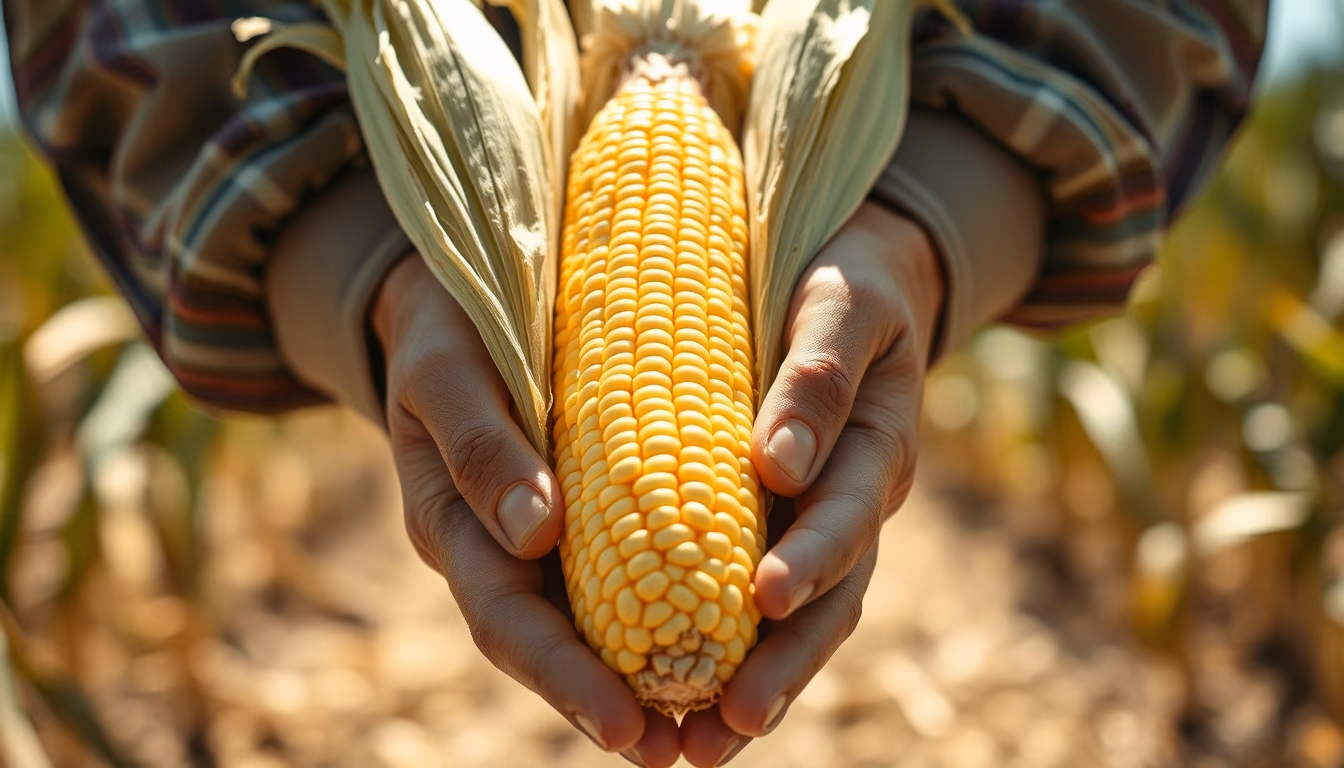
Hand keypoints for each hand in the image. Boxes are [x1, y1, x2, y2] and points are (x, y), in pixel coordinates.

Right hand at [371, 255, 681, 766]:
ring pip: (595, 619)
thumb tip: (535, 534)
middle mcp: (500, 549)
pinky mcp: (589, 512)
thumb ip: (480, 444)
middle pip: (554, 643)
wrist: (456, 299)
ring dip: (646, 677)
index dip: (561, 676)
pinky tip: (728, 636)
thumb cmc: (446, 324)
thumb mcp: (447, 369)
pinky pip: (628, 570)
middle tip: (676, 752)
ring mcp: (541, 538)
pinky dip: (670, 609)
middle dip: (610, 702)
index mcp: (454, 524)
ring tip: (710, 731)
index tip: (623, 723)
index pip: (504, 618)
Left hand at [678, 202, 944, 765]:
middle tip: (732, 718)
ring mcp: (831, 521)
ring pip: (807, 618)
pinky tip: (698, 712)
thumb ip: (818, 373)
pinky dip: (743, 658)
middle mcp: (860, 497)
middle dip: (785, 661)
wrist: (864, 280)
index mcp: (877, 439)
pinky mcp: (794, 529)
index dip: (811, 555)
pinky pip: (774, 603)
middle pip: (834, 594)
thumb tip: (778, 467)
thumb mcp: (841, 302)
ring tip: (706, 748)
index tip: (762, 597)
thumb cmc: (845, 278)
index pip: (849, 508)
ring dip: (764, 686)